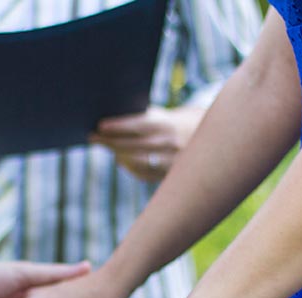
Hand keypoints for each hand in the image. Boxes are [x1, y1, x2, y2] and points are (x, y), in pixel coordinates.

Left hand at [90, 106, 204, 181]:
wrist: (208, 141)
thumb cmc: (175, 125)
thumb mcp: (164, 117)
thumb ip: (142, 119)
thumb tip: (111, 123)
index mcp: (167, 125)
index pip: (139, 125)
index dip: (118, 126)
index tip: (100, 126)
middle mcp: (169, 144)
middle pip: (133, 145)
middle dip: (110, 141)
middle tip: (93, 137)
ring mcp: (170, 163)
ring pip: (137, 161)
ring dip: (118, 154)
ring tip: (106, 146)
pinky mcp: (170, 176)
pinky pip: (144, 174)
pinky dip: (130, 167)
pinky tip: (121, 159)